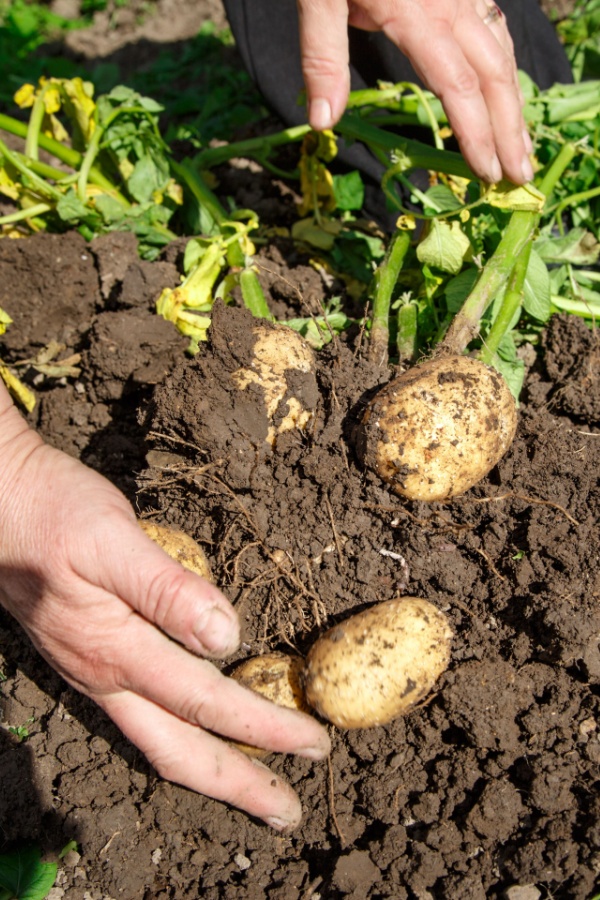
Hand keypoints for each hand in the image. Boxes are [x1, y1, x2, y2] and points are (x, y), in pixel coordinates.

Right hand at [0, 392, 329, 830]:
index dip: (263, 727)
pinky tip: (201, 732)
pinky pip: (144, 717)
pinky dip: (184, 737)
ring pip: (159, 740)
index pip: (206, 702)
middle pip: (180, 751)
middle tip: (288, 812)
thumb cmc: (51, 513)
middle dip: (238, 784)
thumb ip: (167, 589)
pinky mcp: (92, 656)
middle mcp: (105, 675)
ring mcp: (94, 672)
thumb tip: (226, 637)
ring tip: (254, 785)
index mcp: (116, 649)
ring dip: (212, 768)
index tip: (314, 743)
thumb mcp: (112, 539)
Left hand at [297, 0, 533, 183]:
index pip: (457, 85)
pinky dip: (503, 65)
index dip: (475, 132)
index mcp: (417, 13)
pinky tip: (502, 87)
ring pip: (501, 48)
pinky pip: (493, 26)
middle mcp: (450, 3)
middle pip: (493, 72)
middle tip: (521, 175)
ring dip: (513, 100)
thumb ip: (322, 55)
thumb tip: (324, 122)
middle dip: (509, 127)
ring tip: (520, 143)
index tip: (486, 173)